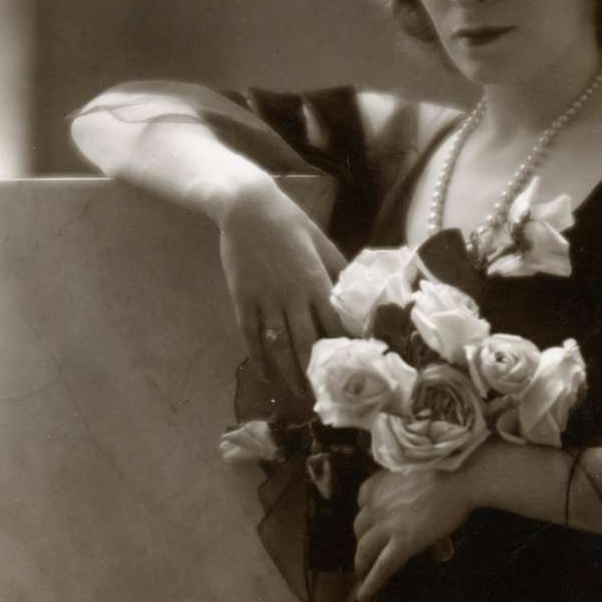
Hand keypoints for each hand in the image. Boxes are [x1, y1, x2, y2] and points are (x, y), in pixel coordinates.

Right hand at [219, 186, 346, 402]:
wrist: (247, 207)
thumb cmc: (289, 222)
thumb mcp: (322, 242)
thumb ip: (338, 270)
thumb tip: (358, 293)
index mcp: (316, 282)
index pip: (336, 324)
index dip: (345, 348)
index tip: (354, 367)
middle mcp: (292, 296)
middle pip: (307, 343)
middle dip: (317, 371)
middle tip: (327, 393)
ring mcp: (266, 300)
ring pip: (279, 345)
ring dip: (290, 373)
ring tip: (299, 394)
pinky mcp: (243, 299)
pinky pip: (251, 336)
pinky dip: (258, 359)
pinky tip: (266, 377)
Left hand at [354, 465, 472, 601]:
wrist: (459, 476)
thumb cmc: (446, 473)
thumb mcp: (420, 483)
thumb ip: (421, 506)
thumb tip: (436, 536)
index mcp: (375, 485)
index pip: (363, 503)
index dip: (369, 517)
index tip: (374, 525)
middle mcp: (374, 505)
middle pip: (360, 528)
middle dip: (364, 541)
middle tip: (368, 553)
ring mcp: (387, 525)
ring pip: (364, 549)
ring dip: (362, 562)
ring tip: (363, 574)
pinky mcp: (402, 542)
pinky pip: (382, 566)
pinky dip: (372, 582)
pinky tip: (364, 595)